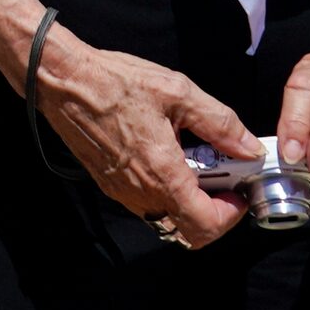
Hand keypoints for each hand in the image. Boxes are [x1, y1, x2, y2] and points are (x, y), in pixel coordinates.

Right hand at [33, 27, 254, 246]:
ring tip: (191, 164)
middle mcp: (140, 191)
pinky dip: (164, 191)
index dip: (231, 216)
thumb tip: (250, 149)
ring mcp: (120, 190)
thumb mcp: (177, 92)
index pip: (205, 226)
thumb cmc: (114, 81)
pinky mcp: (106, 182)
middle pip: (187, 230)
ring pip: (166, 218)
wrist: (59, 78)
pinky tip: (163, 155)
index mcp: (162, 173)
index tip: (237, 192)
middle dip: (212, 212)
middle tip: (220, 181)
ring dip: (187, 202)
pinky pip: (144, 203)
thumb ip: (220, 124)